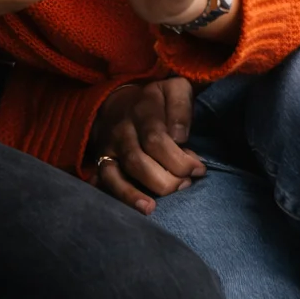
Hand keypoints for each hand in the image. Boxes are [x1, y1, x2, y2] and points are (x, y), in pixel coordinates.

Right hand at [91, 78, 204, 214]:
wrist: (118, 101)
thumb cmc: (156, 101)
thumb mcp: (173, 89)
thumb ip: (181, 107)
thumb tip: (180, 137)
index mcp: (142, 109)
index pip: (156, 138)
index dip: (179, 159)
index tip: (198, 170)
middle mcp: (122, 129)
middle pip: (138, 160)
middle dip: (164, 178)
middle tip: (185, 185)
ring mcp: (109, 147)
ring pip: (118, 174)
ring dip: (138, 193)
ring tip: (154, 207)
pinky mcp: (100, 162)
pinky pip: (105, 183)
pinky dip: (119, 197)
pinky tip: (139, 209)